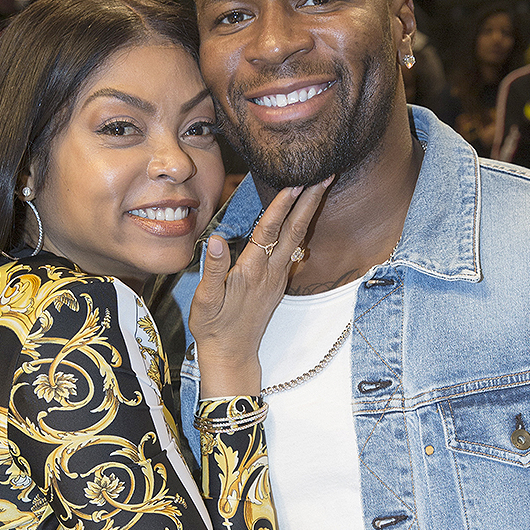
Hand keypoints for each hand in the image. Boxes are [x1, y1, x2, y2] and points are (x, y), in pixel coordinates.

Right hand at [189, 179, 331, 397]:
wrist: (231, 355)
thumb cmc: (213, 328)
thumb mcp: (205, 300)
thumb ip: (212, 270)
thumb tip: (216, 240)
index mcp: (251, 272)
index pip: (269, 231)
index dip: (281, 205)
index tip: (294, 182)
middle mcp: (269, 273)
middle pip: (293, 230)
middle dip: (309, 201)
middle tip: (324, 175)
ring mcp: (276, 279)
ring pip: (296, 239)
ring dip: (308, 212)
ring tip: (319, 189)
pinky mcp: (277, 285)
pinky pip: (292, 251)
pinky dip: (301, 229)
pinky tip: (304, 219)